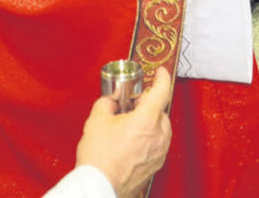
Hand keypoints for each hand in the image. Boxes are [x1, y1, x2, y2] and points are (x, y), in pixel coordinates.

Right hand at [76, 67, 172, 197]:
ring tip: (130, 125)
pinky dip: (149, 138)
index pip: (161, 91)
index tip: (160, 73)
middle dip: (148, 105)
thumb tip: (110, 101)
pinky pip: (158, 144)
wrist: (100, 185)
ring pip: (161, 128)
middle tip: (132, 105)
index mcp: (146, 120)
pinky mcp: (156, 164)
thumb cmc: (100, 158)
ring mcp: (159, 152)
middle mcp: (158, 135)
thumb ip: (106, 104)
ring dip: (150, 122)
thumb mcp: (96, 121)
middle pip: (161, 110)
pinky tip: (132, 141)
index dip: (162, 78)